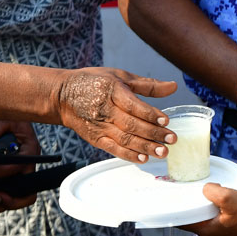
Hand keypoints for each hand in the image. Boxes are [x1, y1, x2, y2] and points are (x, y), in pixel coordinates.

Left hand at [0, 119, 40, 212]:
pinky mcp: (6, 179)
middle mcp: (27, 166)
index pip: (19, 168)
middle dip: (6, 198)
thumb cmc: (6, 116)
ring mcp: (17, 175)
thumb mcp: (0, 119)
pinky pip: (0, 195)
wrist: (2, 119)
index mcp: (30, 150)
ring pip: (12, 198)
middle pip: (25, 192)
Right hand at [56, 67, 177, 163]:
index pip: (133, 105)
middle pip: (131, 124)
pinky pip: (113, 148)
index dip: (150, 114)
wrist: (62, 96)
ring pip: (124, 139)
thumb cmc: (95, 82)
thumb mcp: (121, 76)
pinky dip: (127, 155)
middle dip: (153, 133)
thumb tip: (173, 87)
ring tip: (162, 152)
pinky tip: (142, 158)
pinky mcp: (95, 138)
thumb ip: (148, 85)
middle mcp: (105, 110)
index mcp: (112, 91)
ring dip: (144, 147)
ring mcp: (99, 126)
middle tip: (171, 140)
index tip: (166, 120)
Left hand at [181, 183, 236, 235]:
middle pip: (193, 220)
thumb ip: (211, 191)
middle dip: (193, 207)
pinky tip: (220, 205)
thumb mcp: (228, 197)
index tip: (175, 199)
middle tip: (195, 193)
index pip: (181, 222)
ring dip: (205, 210)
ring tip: (209, 197)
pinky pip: (214, 223)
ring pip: (204, 221)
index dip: (177, 210)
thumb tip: (205, 189)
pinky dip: (214, 214)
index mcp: (205, 232)